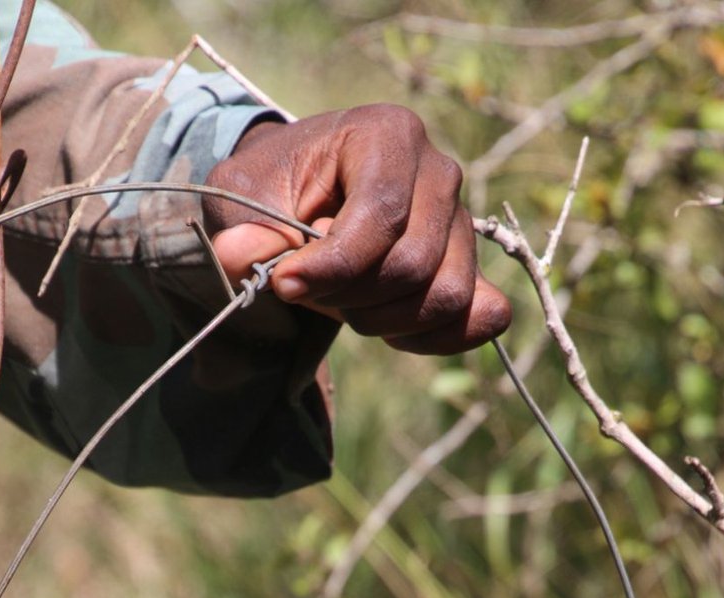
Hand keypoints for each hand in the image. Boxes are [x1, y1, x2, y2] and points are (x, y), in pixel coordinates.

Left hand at [203, 105, 510, 354]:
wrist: (300, 200)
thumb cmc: (273, 193)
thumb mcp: (241, 202)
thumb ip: (242, 234)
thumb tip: (243, 256)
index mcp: (388, 135)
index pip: (382, 216)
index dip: (333, 268)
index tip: (283, 285)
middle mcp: (439, 171)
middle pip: (414, 264)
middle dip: (354, 298)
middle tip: (313, 293)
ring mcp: (463, 221)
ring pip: (446, 296)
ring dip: (386, 321)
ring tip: (345, 306)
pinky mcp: (471, 265)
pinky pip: (482, 315)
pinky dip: (436, 337)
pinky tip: (391, 331)